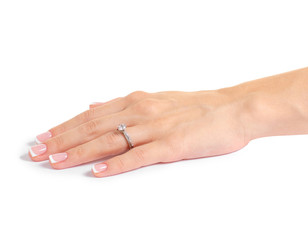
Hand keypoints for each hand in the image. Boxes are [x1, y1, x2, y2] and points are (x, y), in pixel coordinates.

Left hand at [29, 90, 249, 176]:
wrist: (233, 108)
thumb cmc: (199, 107)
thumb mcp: (158, 99)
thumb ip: (125, 105)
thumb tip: (95, 106)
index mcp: (138, 102)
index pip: (92, 116)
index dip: (65, 127)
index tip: (45, 138)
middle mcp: (142, 112)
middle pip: (93, 128)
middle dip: (61, 141)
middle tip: (37, 152)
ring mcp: (156, 129)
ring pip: (109, 141)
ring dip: (79, 152)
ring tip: (55, 162)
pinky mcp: (172, 146)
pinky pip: (139, 156)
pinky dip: (117, 165)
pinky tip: (99, 172)